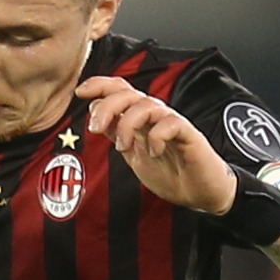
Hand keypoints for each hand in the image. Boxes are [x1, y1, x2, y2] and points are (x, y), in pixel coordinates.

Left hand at [76, 77, 239, 216]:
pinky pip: (171, 123)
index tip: (80, 92)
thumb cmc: (171, 173)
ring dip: (128, 124)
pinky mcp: (190, 134)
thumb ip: (117, 135)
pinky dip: (157, 136)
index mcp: (141, 119)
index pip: (121, 91)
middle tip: (95, 127)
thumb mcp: (134, 155)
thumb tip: (96, 117)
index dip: (101, 86)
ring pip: (147, 105)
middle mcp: (156, 116)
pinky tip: (154, 152)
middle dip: (107, 106)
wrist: (200, 193)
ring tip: (123, 147)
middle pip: (130, 94)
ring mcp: (173, 123)